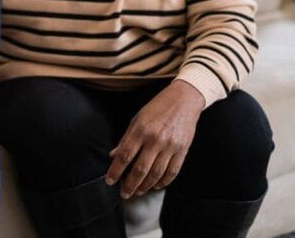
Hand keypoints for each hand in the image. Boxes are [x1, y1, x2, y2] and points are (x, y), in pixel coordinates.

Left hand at [106, 80, 204, 198]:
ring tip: (137, 191)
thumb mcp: (137, 119)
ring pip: (156, 173)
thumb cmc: (157, 108)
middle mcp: (155, 139)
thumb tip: (113, 156)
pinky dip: (163, 182)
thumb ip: (126, 139)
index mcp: (141, 130)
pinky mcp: (183, 150)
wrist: (184, 100)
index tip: (109, 181)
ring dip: (145, 186)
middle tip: (124, 194)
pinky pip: (172, 171)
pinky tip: (156, 186)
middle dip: (130, 184)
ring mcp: (170, 146)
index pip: (125, 156)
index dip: (116, 171)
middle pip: (140, 169)